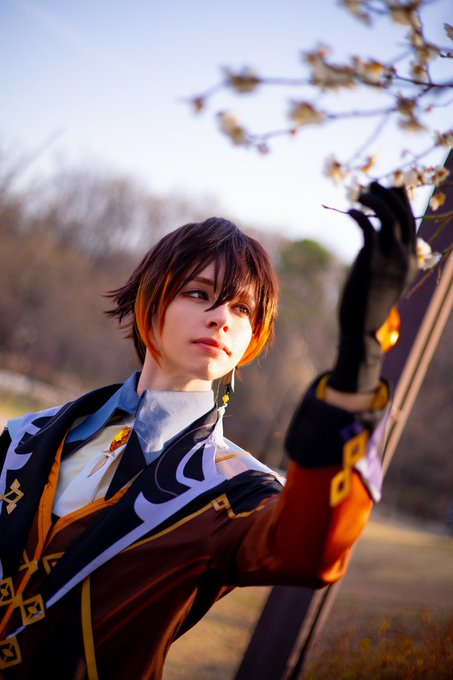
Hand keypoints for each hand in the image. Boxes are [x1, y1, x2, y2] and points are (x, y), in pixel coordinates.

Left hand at [329, 182, 417, 392]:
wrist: (360, 328)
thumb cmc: (367, 303)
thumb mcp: (383, 280)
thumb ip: (386, 259)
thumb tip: (375, 237)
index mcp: (411, 262)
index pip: (411, 222)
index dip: (401, 202)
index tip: (388, 188)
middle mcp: (406, 257)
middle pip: (403, 214)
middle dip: (389, 194)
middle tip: (372, 183)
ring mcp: (391, 259)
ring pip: (388, 217)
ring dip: (375, 200)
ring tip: (360, 192)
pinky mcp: (372, 261)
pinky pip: (369, 228)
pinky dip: (361, 214)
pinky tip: (352, 209)